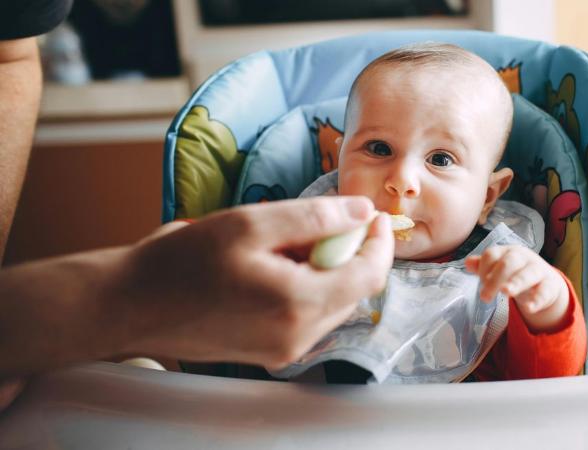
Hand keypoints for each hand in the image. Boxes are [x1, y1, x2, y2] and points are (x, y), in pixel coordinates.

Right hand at [117, 196, 394, 368]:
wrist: (131, 305)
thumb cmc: (182, 262)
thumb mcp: (249, 223)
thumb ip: (314, 217)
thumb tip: (361, 212)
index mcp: (298, 304)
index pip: (369, 275)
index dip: (379, 241)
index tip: (373, 214)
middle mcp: (299, 336)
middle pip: (353, 289)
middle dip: (347, 252)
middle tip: (318, 223)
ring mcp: (285, 350)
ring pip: (332, 302)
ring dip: (324, 269)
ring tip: (284, 245)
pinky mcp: (271, 352)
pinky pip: (308, 315)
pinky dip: (305, 286)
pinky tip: (272, 267)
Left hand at [465, 245, 569, 332]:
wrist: (546, 281)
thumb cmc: (516, 273)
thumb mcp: (500, 268)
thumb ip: (483, 267)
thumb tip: (467, 263)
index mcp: (507, 252)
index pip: (492, 255)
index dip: (483, 269)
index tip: (481, 282)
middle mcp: (523, 258)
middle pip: (508, 263)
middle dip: (496, 278)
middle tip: (485, 296)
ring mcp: (538, 270)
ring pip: (528, 274)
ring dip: (516, 282)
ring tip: (506, 293)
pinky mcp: (550, 285)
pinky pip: (544, 291)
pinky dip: (537, 300)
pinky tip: (529, 308)